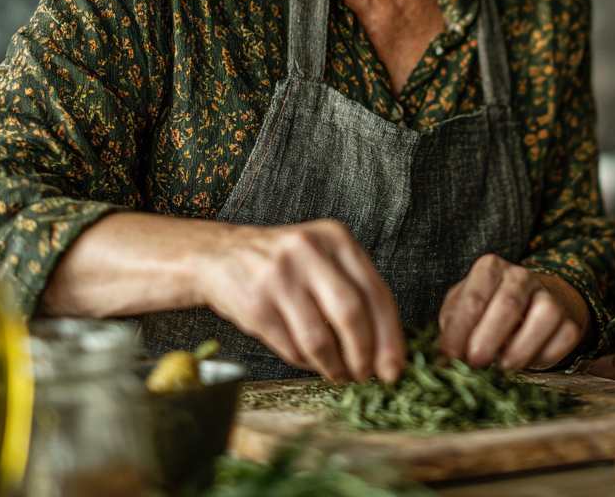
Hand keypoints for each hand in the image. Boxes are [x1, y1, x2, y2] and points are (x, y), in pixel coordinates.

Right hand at [196, 219, 405, 384]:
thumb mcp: (323, 260)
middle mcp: (309, 251)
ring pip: (319, 338)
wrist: (219, 256)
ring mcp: (279, 276)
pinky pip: (290, 347)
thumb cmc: (284, 265)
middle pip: (351, 315)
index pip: (377, 293)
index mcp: (336, 238)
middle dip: (364, 355)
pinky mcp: (255, 303)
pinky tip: (308, 360)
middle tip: (366, 375)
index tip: (394, 367)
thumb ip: (356, 292)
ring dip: (334, 366)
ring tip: (338, 374)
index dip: (390, 337)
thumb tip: (388, 351)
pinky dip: (304, 362)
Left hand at [437, 254, 587, 371]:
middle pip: (509, 304)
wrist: (528, 307)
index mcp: (490, 269)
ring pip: (544, 315)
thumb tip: (444, 357)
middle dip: (489, 339)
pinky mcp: (568, 319)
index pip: (473, 299)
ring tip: (503, 367)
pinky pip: (564, 337)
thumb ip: (453, 329)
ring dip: (521, 347)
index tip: (448, 356)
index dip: (459, 330)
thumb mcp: (463, 310)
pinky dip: (545, 356)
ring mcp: (548, 295)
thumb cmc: (486, 310)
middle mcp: (521, 276)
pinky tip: (527, 363)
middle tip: (475, 363)